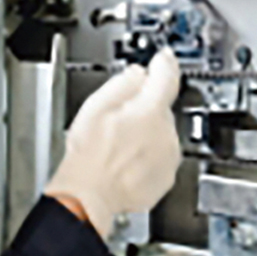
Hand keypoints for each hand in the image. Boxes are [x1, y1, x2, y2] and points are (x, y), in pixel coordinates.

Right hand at [44, 48, 182, 237]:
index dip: (165, 63)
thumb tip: (137, 74)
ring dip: (146, 135)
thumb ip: (122, 83)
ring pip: (162, 134)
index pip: (167, 77)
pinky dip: (147, 157)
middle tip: (118, 121)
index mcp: (150, 111)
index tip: (164, 58)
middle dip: (144, 109)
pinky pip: (160, 157)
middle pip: (161, 109)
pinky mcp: (166, 177)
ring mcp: (168, 157)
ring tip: (118, 147)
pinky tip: (125, 162)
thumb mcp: (95, 106)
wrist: (89, 196)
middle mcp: (166, 133)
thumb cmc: (88, 155)